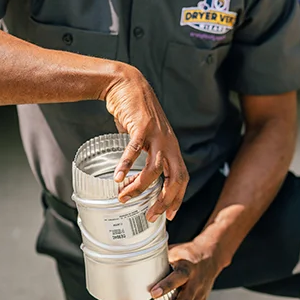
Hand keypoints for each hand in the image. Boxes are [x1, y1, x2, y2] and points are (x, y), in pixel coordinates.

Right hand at [102, 65, 187, 219]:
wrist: (127, 84)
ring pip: (154, 169)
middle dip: (165, 200)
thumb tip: (132, 176)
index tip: (169, 215)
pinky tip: (117, 178)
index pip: (182, 178)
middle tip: (152, 215)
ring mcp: (156, 135)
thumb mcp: (145, 137)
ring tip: (124, 197)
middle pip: (175, 178)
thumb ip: (144, 154)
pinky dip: (125, 166)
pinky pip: (134, 151)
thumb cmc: (134, 113)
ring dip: (140, 187)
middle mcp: (168, 143)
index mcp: (171, 148)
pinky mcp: (142, 127)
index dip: (178, 198)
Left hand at [141, 239, 222, 299]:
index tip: (152, 293)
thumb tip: (130, 265)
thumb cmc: (186, 254)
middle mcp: (195, 285)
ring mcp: (199, 299)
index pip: (178, 276)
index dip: (167, 285)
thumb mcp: (173, 251)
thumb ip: (157, 260)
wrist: (210, 256)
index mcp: (188, 268)